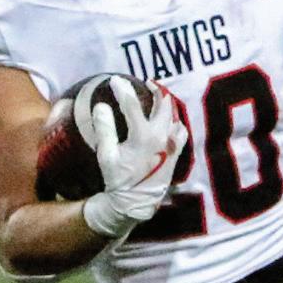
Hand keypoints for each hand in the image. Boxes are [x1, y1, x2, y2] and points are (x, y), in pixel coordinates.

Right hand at [82, 80, 186, 238]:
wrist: (135, 202)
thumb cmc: (118, 179)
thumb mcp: (106, 155)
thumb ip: (104, 129)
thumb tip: (101, 106)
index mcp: (142, 136)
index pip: (132, 104)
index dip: (123, 89)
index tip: (115, 80)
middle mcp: (161, 137)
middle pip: (163, 104)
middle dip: (155, 90)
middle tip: (146, 83)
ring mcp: (171, 144)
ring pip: (175, 115)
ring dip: (167, 103)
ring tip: (159, 97)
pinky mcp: (175, 153)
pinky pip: (181, 130)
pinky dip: (175, 120)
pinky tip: (169, 120)